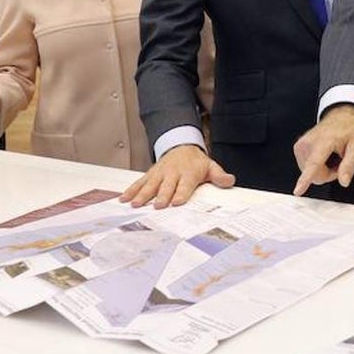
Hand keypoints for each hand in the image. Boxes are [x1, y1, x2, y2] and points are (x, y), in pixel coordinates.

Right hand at [120, 145, 235, 208]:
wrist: (182, 147)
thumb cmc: (197, 163)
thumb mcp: (210, 167)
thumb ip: (219, 176)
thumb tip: (230, 181)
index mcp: (189, 173)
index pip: (185, 185)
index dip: (181, 193)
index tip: (176, 202)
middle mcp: (173, 173)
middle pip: (166, 186)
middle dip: (162, 195)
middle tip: (157, 205)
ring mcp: (160, 174)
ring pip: (150, 185)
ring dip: (143, 194)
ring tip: (135, 204)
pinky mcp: (150, 175)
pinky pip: (139, 182)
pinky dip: (131, 190)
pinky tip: (123, 199)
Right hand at [293, 104, 353, 195]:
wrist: (340, 116)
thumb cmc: (348, 130)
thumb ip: (349, 165)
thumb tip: (344, 182)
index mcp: (325, 141)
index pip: (314, 164)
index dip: (305, 179)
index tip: (298, 190)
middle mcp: (309, 142)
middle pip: (316, 175)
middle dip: (328, 174)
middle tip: (338, 161)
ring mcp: (301, 145)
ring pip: (310, 173)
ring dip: (323, 170)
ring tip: (331, 156)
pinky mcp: (298, 148)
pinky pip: (306, 168)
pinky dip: (317, 166)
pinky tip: (324, 155)